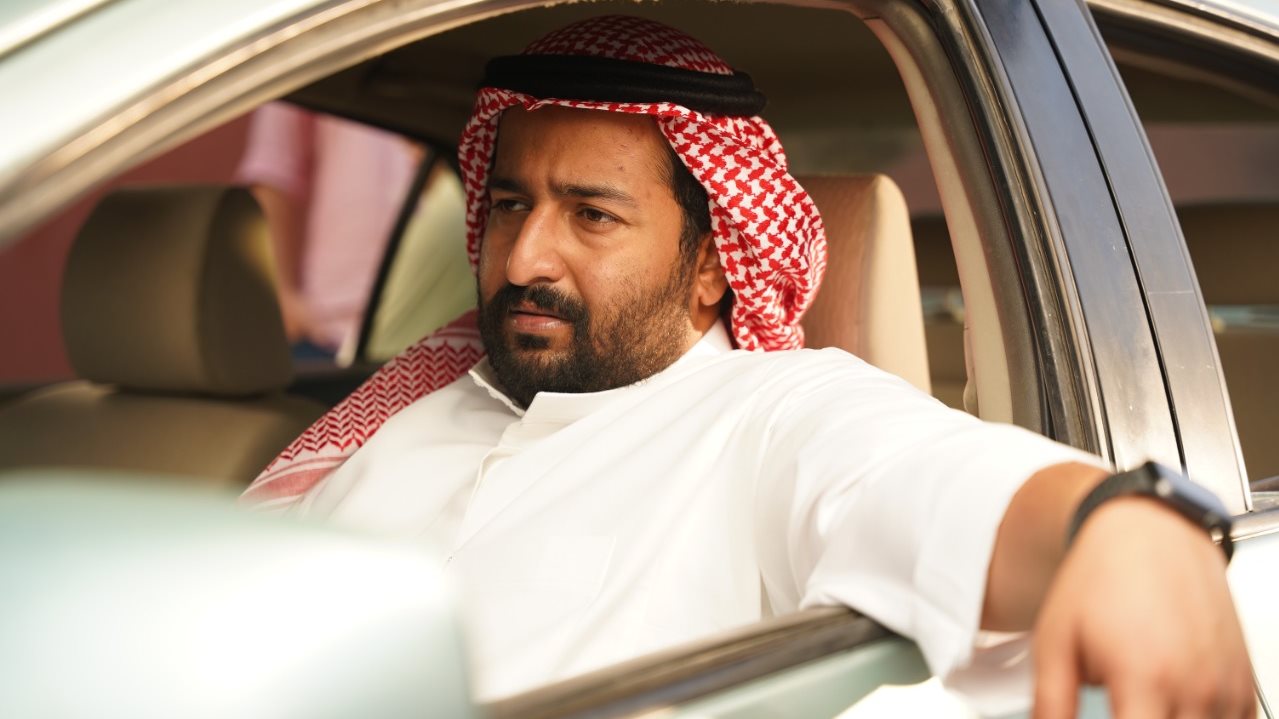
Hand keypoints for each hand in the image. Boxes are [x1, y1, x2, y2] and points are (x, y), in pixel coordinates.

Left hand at [1032, 497, 1254, 717]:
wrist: (1146, 529)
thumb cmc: (1099, 578)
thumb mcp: (1053, 641)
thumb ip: (1051, 701)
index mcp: (1146, 676)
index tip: (1107, 715)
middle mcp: (1194, 683)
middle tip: (1121, 702)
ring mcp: (1225, 681)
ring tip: (1141, 696)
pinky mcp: (1242, 676)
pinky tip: (1173, 703)